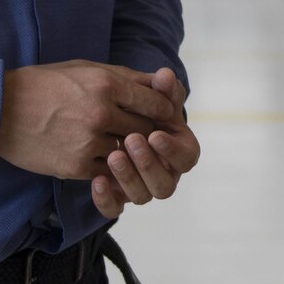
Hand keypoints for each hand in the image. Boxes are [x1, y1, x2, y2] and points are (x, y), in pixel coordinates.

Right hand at [0, 60, 183, 182]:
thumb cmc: (45, 83)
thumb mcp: (86, 68)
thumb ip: (125, 76)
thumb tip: (161, 81)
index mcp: (106, 84)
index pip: (155, 102)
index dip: (164, 110)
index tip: (163, 114)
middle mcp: (101, 112)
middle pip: (146, 129)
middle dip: (149, 131)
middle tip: (150, 133)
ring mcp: (88, 141)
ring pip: (128, 152)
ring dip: (128, 151)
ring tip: (122, 144)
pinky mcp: (75, 166)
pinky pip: (107, 171)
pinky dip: (108, 166)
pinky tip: (102, 157)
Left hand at [90, 67, 201, 219]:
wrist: (102, 115)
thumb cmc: (136, 104)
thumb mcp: (148, 94)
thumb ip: (160, 87)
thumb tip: (164, 74)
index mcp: (179, 151)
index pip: (187, 158)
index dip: (173, 150)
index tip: (156, 134)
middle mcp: (163, 173)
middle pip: (165, 185)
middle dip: (149, 164)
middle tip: (131, 141)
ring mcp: (140, 187)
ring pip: (142, 197)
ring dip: (129, 178)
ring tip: (113, 155)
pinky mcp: (117, 196)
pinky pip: (114, 209)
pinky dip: (107, 199)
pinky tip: (96, 181)